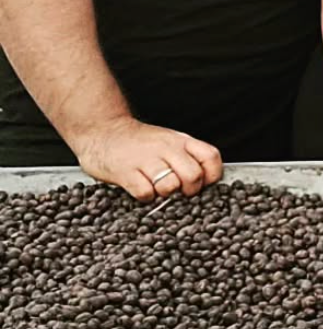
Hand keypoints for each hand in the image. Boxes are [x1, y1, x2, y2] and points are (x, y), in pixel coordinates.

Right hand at [72, 115, 222, 201]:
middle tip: (179, 192)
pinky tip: (141, 189)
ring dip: (166, 195)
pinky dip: (146, 197)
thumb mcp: (169, 141)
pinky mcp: (126, 172)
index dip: (212, 175)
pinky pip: (145, 193)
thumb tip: (204, 179)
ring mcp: (146, 160)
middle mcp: (167, 148)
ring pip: (170, 186)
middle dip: (189, 191)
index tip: (204, 183)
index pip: (210, 156)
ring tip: (158, 189)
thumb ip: (186, 156)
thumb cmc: (139, 141)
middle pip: (193, 176)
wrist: (103, 131)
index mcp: (181, 141)